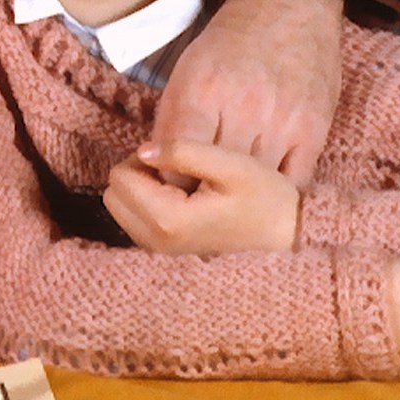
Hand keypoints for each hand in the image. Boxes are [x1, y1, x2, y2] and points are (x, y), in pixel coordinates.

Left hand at [103, 139, 301, 254]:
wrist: (286, 232)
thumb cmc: (263, 195)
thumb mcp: (229, 164)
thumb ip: (184, 152)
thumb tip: (143, 149)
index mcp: (168, 220)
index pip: (120, 177)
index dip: (144, 158)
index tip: (178, 158)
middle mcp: (156, 241)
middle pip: (114, 193)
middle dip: (138, 174)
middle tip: (178, 168)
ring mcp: (159, 250)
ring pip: (121, 206)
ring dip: (142, 188)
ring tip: (183, 183)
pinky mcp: (165, 250)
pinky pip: (134, 219)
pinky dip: (148, 203)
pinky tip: (182, 197)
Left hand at [150, 0, 344, 184]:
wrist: (286, 10)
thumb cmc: (228, 46)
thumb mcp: (185, 74)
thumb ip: (170, 124)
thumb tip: (153, 171)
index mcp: (202, 94)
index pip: (176, 162)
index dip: (166, 184)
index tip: (164, 190)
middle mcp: (243, 111)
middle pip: (214, 180)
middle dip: (198, 196)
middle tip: (192, 204)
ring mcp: (283, 124)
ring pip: (253, 188)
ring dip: (239, 201)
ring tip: (225, 202)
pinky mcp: (313, 133)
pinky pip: (292, 183)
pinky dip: (276, 194)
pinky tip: (263, 194)